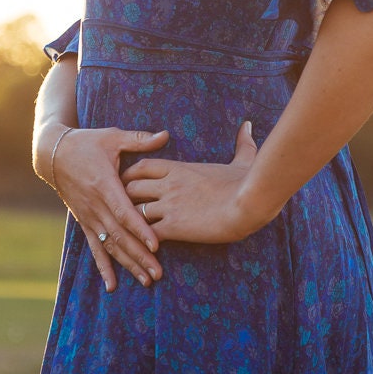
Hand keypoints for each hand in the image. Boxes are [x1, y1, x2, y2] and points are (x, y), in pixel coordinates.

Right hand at [50, 126, 169, 291]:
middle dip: (139, 256)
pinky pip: (95, 247)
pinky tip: (113, 285)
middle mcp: (96, 206)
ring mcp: (89, 216)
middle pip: (120, 236)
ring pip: (110, 246)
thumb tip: (165, 135)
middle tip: (158, 273)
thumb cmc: (87, 143)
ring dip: (128, 264)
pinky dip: (104, 267)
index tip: (156, 245)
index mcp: (105, 185)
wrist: (54, 154)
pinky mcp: (85, 222)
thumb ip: (139, 140)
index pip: (124, 212)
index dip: (140, 229)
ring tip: (146, 281)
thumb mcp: (113, 137)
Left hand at [121, 122, 259, 243]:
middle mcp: (168, 184)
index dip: (131, 176)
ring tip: (130, 232)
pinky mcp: (173, 226)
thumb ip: (242, 143)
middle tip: (123, 211)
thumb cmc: (246, 182)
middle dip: (124, 199)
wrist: (248, 203)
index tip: (130, 185)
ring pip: (132, 211)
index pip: (141, 166)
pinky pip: (145, 233)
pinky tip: (142, 248)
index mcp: (179, 168)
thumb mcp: (242, 160)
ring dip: (131, 222)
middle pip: (129, 187)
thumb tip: (248, 125)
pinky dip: (140, 241)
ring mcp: (168, 205)